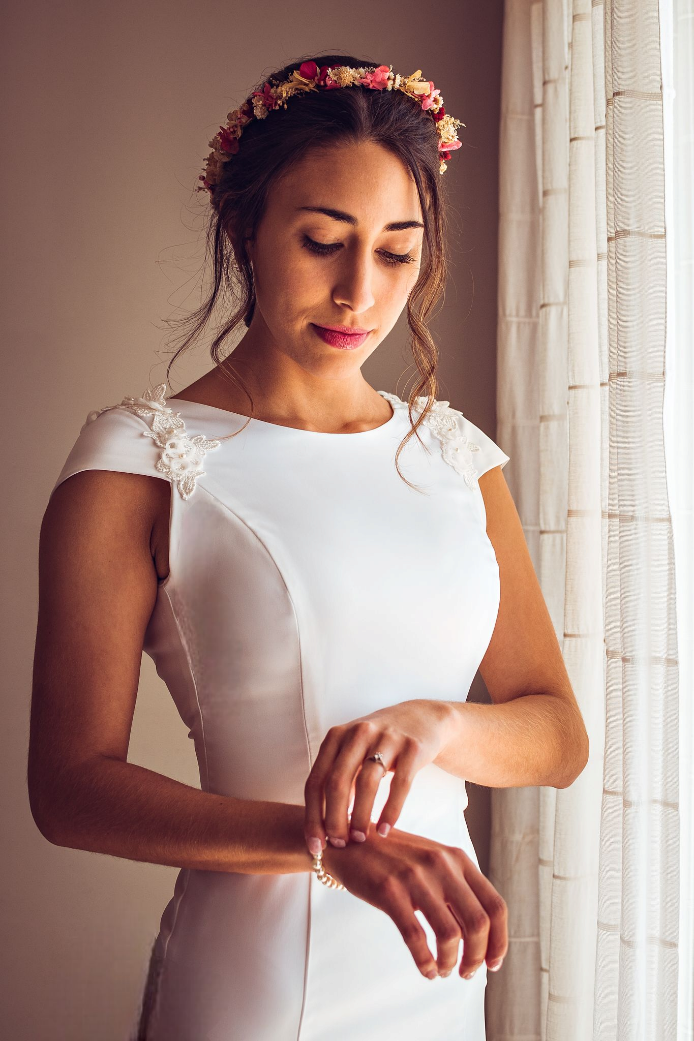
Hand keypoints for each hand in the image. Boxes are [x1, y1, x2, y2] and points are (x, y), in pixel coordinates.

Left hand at [304, 699, 454, 853]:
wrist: (422, 718)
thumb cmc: (379, 743)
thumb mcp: (352, 752)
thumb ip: (336, 780)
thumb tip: (321, 826)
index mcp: (336, 737)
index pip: (315, 781)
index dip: (312, 816)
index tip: (315, 845)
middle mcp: (358, 733)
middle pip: (337, 783)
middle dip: (334, 820)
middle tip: (339, 844)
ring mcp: (387, 738)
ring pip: (367, 783)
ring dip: (360, 817)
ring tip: (360, 838)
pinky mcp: (413, 748)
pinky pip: (400, 784)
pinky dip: (391, 811)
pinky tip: (384, 829)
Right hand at [321, 826, 507, 979]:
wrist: (352, 840)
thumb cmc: (396, 857)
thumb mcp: (434, 861)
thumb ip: (457, 889)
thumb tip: (481, 937)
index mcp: (458, 859)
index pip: (495, 905)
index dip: (500, 941)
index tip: (493, 963)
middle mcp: (442, 865)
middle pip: (478, 923)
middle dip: (477, 957)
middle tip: (467, 973)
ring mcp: (415, 876)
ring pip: (450, 934)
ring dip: (450, 962)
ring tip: (444, 970)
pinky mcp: (389, 891)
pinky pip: (416, 938)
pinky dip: (425, 962)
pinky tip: (426, 970)